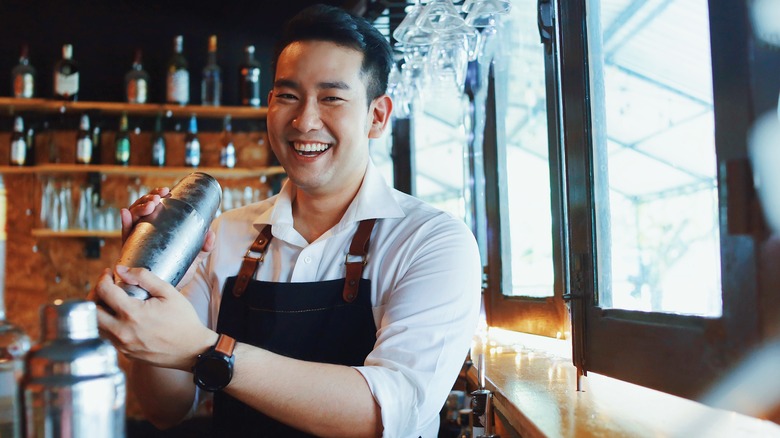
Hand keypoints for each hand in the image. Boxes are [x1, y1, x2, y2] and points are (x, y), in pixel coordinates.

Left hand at [93, 266, 216, 370]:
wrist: (192, 350)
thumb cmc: (184, 321)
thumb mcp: (168, 292)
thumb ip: (144, 277)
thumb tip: (121, 269)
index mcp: (132, 314)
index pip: (103, 291)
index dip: (103, 277)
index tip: (109, 273)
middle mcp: (122, 331)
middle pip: (91, 310)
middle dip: (95, 294)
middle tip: (106, 287)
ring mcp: (122, 345)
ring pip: (95, 326)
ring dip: (98, 311)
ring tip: (111, 302)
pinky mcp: (125, 354)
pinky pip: (106, 337)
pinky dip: (108, 324)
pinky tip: (121, 317)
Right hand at [120, 187, 215, 288]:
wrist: (165, 295)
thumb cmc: (177, 274)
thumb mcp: (192, 259)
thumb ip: (203, 248)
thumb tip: (211, 233)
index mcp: (158, 229)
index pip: (156, 207)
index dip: (158, 196)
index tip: (167, 191)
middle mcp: (145, 231)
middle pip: (144, 208)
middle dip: (149, 198)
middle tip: (159, 198)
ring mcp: (136, 239)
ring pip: (134, 216)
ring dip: (140, 206)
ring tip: (151, 205)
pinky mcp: (129, 250)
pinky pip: (124, 234)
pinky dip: (124, 221)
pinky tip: (125, 213)